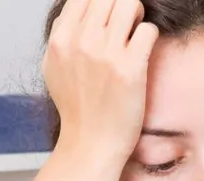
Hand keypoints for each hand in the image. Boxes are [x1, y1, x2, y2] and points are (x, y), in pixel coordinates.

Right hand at [44, 0, 158, 162]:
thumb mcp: (54, 68)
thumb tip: (72, 14)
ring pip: (131, 4)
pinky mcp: (131, 68)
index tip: (110, 13)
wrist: (92, 143)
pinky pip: (148, 30)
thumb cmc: (76, 109)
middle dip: (122, 5)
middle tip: (127, 22)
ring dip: (137, 15)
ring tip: (136, 32)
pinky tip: (144, 51)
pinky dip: (150, 35)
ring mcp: (107, 54)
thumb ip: (61, 36)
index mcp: (61, 39)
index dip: (102, 1)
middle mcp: (82, 42)